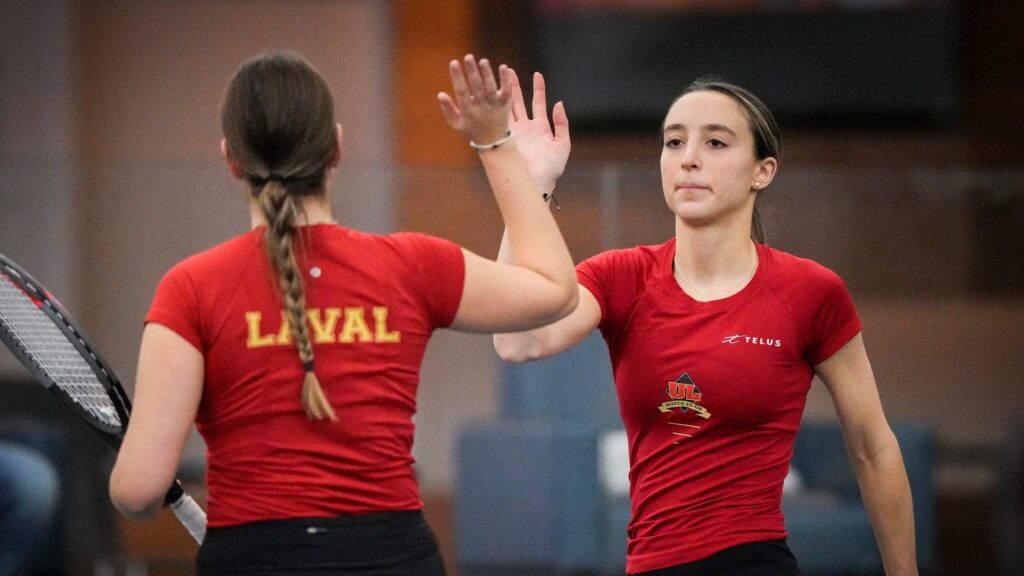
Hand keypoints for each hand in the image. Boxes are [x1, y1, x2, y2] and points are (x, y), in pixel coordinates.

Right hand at [438, 54, 510, 144]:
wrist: (494, 142)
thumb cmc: (472, 130)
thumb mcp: (457, 123)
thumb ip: (448, 109)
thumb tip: (440, 94)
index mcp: (468, 110)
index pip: (461, 91)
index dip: (457, 77)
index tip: (454, 63)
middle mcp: (481, 107)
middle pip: (477, 87)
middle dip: (472, 71)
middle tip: (468, 57)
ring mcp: (494, 105)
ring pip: (491, 88)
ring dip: (487, 74)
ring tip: (483, 61)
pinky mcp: (505, 104)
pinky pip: (507, 91)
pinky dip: (506, 80)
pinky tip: (504, 67)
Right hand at [507, 68, 569, 190]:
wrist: (536, 184)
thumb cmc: (551, 169)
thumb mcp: (563, 145)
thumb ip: (562, 124)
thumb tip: (559, 104)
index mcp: (541, 128)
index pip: (538, 103)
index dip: (538, 88)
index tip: (537, 74)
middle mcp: (525, 128)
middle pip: (519, 102)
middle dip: (514, 86)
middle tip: (507, 70)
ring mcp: (513, 133)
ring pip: (506, 108)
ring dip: (502, 93)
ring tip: (496, 77)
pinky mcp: (504, 139)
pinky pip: (499, 120)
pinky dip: (495, 108)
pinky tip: (490, 95)